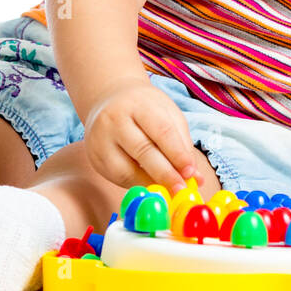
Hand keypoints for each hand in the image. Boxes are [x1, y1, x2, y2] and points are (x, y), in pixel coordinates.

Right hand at [83, 75, 205, 193]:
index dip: (177, 154)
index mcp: (138, 104)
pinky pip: (117, 177)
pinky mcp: (94, 157)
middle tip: (181, 189)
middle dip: (165, 174)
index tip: (191, 172)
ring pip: (126, 169)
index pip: (161, 131)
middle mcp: (115, 120)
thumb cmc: (144, 108)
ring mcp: (100, 139)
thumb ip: (182, 144)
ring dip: (150, 184)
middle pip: (143, 151)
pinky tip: (150, 186)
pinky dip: (137, 185)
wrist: (108, 99)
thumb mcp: (167, 114)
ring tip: (168, 191)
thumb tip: (196, 177)